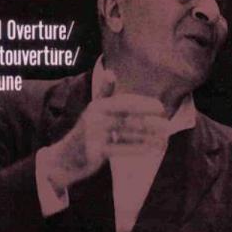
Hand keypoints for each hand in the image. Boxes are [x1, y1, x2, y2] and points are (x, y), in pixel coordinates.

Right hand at [43, 71, 168, 190]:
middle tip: (167, 124)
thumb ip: (104, 93)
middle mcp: (95, 118)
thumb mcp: (92, 111)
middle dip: (150, 120)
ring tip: (163, 139)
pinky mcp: (95, 151)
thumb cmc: (85, 133)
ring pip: (127, 134)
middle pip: (128, 117)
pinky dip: (138, 149)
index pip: (125, 102)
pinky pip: (121, 149)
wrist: (64, 159)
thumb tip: (111, 72)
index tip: (160, 107)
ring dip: (148, 137)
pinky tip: (151, 150)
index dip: (144, 104)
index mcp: (97, 105)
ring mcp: (94, 134)